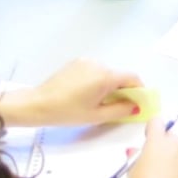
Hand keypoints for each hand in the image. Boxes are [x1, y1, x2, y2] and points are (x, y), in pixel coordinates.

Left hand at [26, 59, 143, 125]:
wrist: (38, 104)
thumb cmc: (68, 112)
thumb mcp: (96, 116)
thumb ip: (120, 110)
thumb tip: (135, 106)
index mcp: (105, 76)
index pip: (132, 78)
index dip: (139, 90)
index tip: (137, 102)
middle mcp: (98, 64)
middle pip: (119, 76)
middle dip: (122, 90)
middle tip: (116, 107)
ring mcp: (86, 61)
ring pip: (106, 73)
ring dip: (108, 85)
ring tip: (96, 102)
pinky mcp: (76, 62)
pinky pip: (94, 70)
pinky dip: (96, 80)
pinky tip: (85, 94)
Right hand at [128, 119, 177, 177]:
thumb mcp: (132, 168)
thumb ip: (136, 155)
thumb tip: (135, 152)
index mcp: (157, 140)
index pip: (157, 122)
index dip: (154, 128)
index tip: (152, 135)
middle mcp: (174, 143)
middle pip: (173, 134)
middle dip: (167, 142)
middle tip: (162, 156)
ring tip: (177, 159)